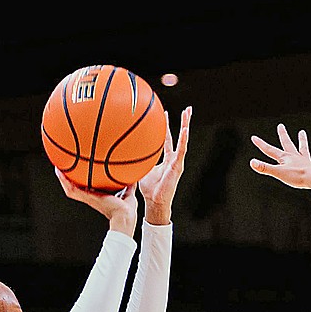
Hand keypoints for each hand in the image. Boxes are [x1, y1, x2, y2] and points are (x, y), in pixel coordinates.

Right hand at [55, 169, 138, 235]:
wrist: (124, 217)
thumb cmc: (127, 211)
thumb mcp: (129, 192)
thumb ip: (129, 183)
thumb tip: (134, 174)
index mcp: (100, 197)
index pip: (89, 188)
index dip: (83, 180)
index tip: (79, 171)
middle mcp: (92, 197)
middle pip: (77, 187)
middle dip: (70, 178)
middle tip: (63, 168)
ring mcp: (89, 198)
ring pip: (72, 188)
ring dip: (63, 179)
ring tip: (58, 168)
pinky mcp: (88, 198)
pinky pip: (73, 190)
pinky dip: (65, 181)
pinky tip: (60, 172)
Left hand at [138, 106, 191, 224]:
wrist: (155, 202)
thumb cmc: (149, 190)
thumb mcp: (140, 170)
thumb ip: (135, 160)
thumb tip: (122, 152)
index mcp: (165, 160)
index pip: (167, 140)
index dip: (166, 128)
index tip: (164, 114)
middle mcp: (173, 159)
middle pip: (179, 136)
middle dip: (183, 122)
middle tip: (187, 109)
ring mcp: (177, 162)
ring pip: (183, 140)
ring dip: (186, 125)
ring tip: (189, 112)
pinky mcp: (178, 167)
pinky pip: (181, 151)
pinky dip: (183, 139)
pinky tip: (185, 129)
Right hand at [249, 124, 310, 190]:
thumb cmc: (297, 176)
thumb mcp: (278, 173)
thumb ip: (265, 168)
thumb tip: (252, 162)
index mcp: (285, 158)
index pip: (270, 150)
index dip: (261, 144)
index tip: (254, 138)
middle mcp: (295, 157)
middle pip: (288, 144)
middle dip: (283, 135)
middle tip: (280, 126)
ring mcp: (305, 161)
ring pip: (303, 148)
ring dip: (302, 140)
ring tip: (302, 133)